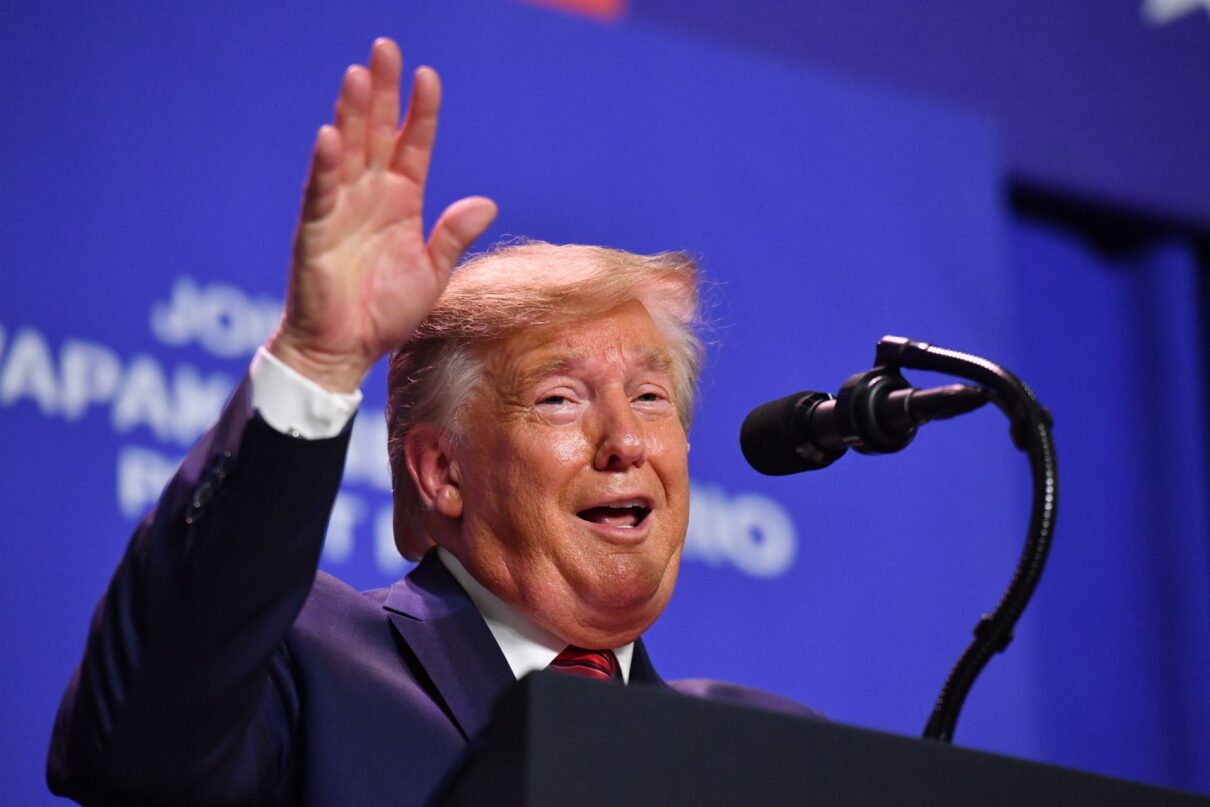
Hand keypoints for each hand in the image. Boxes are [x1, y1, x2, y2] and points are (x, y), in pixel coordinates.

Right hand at [267, 38, 496, 391]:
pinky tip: (330, 134)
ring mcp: (340, 209)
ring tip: (358, 76)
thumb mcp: (433, 273)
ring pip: (348, 152)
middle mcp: (370, 196)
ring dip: (352, 115)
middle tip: (386, 48)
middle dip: (382, 92)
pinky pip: (320, 192)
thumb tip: (487, 202)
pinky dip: (324, 164)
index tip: (429, 77)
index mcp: (401, 202)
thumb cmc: (387, 314)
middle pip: (377, 133)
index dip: (421, 113)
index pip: (413, 146)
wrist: (346, 350)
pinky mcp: (315, 231)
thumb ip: (453, 236)